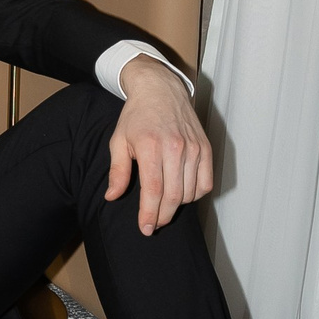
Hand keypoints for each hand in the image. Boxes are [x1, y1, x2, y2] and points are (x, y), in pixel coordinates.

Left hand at [105, 57, 212, 234]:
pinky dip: (195, 194)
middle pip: (173, 196)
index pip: (153, 190)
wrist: (160, 90)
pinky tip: (182, 193)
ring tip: (164, 207)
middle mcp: (176, 148)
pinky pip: (205, 183)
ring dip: (177, 206)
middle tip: (153, 224)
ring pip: (190, 192)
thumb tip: (112, 196)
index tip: (145, 228)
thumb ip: (117, 171)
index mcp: (151, 146)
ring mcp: (194, 148)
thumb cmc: (136, 116)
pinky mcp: (206, 148)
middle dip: (162, 216)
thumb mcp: (119, 140)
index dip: (149, 214)